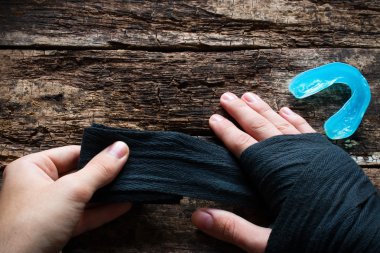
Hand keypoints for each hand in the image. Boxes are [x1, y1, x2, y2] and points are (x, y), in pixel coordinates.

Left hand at [0, 141, 130, 252]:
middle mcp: (38, 186)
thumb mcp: (71, 191)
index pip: (72, 153)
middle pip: (79, 174)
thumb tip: (121, 148)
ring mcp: (48, 209)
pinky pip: (83, 214)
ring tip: (131, 186)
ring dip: (107, 194)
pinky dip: (103, 211)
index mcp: (32, 168)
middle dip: (105, 175)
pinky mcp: (56, 228)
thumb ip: (98, 170)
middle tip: (130, 169)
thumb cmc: (33, 225)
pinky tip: (123, 205)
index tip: (122, 152)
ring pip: (83, 196)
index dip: (98, 153)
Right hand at [192, 92, 315, 252]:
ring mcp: (311, 154)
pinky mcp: (328, 155)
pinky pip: (306, 130)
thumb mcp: (268, 243)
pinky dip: (294, 119)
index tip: (214, 117)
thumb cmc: (314, 242)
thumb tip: (197, 216)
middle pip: (260, 128)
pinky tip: (285, 109)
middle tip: (226, 97)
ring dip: (264, 109)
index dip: (227, 132)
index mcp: (273, 176)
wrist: (363, 244)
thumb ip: (234, 228)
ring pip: (281, 124)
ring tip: (248, 95)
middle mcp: (291, 158)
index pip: (244, 147)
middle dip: (241, 112)